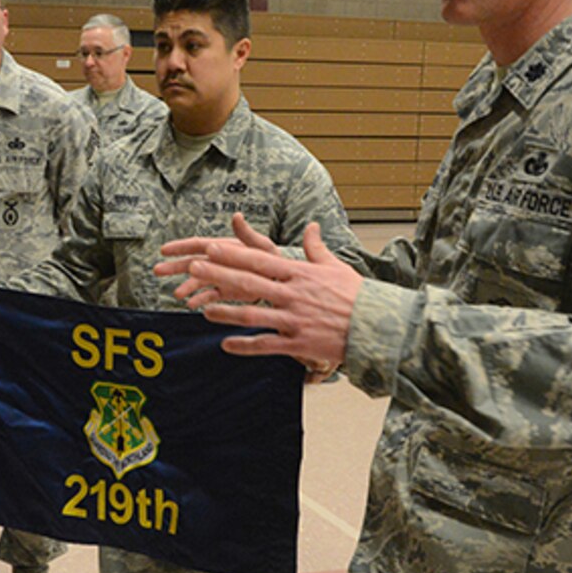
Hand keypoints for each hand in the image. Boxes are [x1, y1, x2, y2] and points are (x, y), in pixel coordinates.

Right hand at [154, 211, 279, 306]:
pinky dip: (199, 300)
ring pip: (198, 281)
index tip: (164, 250)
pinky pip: (208, 296)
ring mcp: (219, 277)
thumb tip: (237, 216)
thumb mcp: (262, 245)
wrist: (282, 280)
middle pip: (192, 262)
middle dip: (174, 266)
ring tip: (177, 294)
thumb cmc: (273, 258)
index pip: (198, 245)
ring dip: (186, 286)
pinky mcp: (225, 292)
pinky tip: (191, 304)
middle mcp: (218, 261)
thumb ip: (247, 234)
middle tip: (157, 270)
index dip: (181, 247)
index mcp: (223, 247)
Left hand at [156, 217, 361, 366]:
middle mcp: (294, 294)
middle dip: (218, 275)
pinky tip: (225, 345)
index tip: (210, 249)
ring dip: (225, 312)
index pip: (259, 260)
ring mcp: (294, 319)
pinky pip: (266, 345)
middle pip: (249, 283)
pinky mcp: (298, 343)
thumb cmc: (357, 296)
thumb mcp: (336, 267)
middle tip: (193, 268)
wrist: (377, 328)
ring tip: (202, 309)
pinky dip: (244, 345)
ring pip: (252, 315)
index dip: (232, 255)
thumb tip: (312, 227)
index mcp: (300, 273)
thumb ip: (317, 249)